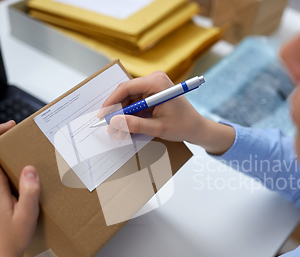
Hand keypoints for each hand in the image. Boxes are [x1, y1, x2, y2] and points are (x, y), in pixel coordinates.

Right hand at [101, 71, 235, 154]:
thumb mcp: (158, 128)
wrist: (197, 127)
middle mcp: (154, 80)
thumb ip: (136, 125)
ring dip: (122, 116)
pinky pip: (135, 103)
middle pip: (125, 93)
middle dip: (116, 112)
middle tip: (109, 128)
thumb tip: (115, 123)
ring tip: (118, 133)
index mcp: (157, 82)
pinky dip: (130, 116)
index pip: (126, 88)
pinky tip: (127, 129)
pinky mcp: (152, 94)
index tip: (102, 115)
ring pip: (128, 100)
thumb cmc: (183, 126)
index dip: (111, 102)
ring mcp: (153, 86)